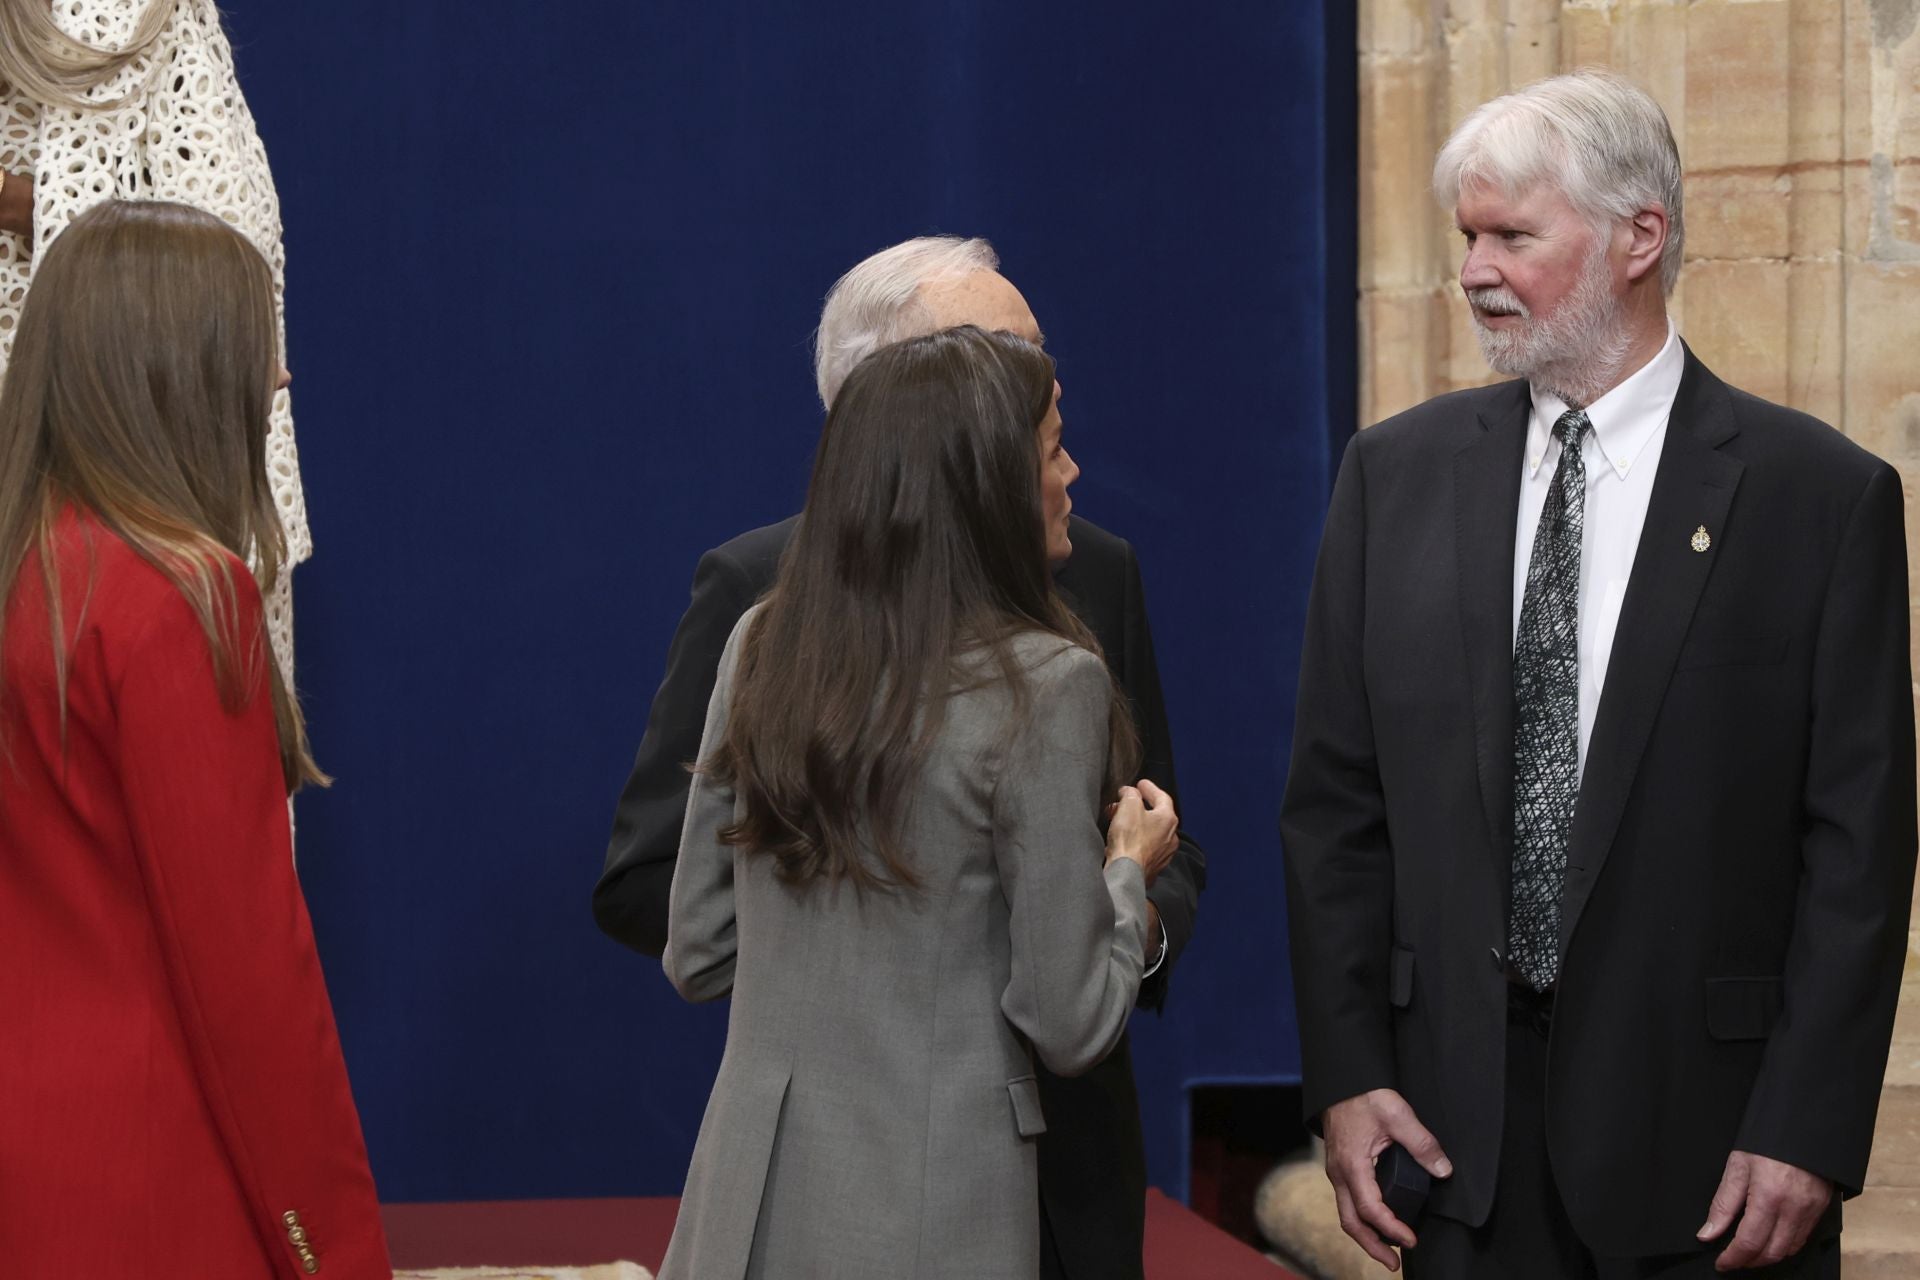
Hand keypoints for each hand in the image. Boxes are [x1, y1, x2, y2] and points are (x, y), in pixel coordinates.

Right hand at [1104, 779, 1177, 881]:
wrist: (1127, 872)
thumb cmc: (1130, 841)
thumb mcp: (1128, 806)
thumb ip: (1130, 794)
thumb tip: (1129, 792)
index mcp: (1168, 819)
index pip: (1162, 797)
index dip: (1150, 788)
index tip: (1141, 784)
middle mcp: (1170, 836)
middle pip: (1155, 814)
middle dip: (1138, 806)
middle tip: (1124, 801)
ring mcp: (1162, 853)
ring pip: (1149, 831)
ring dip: (1134, 823)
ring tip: (1118, 819)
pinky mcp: (1152, 865)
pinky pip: (1143, 846)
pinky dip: (1133, 838)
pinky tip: (1121, 839)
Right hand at [1322, 1088, 1452, 1271]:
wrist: (1339, 1080)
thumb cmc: (1363, 1095)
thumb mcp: (1398, 1114)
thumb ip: (1422, 1143)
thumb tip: (1443, 1170)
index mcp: (1353, 1165)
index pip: (1371, 1210)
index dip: (1391, 1229)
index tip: (1411, 1240)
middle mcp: (1339, 1174)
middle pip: (1351, 1223)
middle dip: (1372, 1247)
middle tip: (1394, 1263)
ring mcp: (1336, 1172)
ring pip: (1347, 1214)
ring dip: (1366, 1235)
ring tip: (1388, 1249)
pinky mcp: (1340, 1167)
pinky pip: (1347, 1202)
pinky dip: (1362, 1219)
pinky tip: (1378, 1221)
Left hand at [1698, 1150, 1831, 1270]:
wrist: (1803, 1127)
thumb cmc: (1766, 1143)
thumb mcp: (1737, 1167)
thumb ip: (1723, 1205)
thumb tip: (1707, 1234)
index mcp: (1768, 1197)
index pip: (1749, 1242)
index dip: (1733, 1258)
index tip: (1721, 1263)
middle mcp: (1793, 1209)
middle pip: (1771, 1253)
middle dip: (1749, 1262)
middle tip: (1732, 1259)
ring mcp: (1810, 1211)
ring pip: (1789, 1250)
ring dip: (1767, 1257)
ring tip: (1748, 1252)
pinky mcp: (1820, 1210)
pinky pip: (1802, 1239)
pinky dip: (1784, 1247)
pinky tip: (1770, 1240)